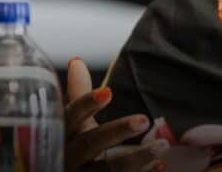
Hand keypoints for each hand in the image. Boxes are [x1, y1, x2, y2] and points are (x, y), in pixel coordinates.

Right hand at [65, 57, 168, 171]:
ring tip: (163, 145)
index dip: (86, 105)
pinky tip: (160, 166)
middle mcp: (64, 158)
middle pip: (88, 144)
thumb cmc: (70, 146)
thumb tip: (77, 61)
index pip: (69, 117)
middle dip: (116, 131)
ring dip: (136, 158)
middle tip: (144, 119)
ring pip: (106, 171)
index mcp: (59, 135)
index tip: (109, 91)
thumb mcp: (71, 123)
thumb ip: (76, 95)